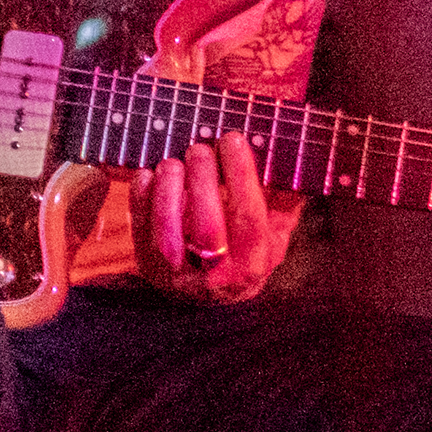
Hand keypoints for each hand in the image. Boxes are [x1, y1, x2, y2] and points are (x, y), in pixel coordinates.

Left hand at [139, 133, 292, 303]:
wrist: (213, 291)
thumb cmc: (249, 247)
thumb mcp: (275, 230)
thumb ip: (285, 199)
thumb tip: (291, 153)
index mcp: (254, 263)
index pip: (250, 219)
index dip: (241, 177)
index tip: (233, 140)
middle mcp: (217, 276)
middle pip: (208, 228)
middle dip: (203, 182)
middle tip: (199, 148)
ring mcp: (178, 275)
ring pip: (168, 235)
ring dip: (168, 192)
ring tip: (172, 162)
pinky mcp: (149, 266)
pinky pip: (141, 233)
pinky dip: (141, 201)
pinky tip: (147, 175)